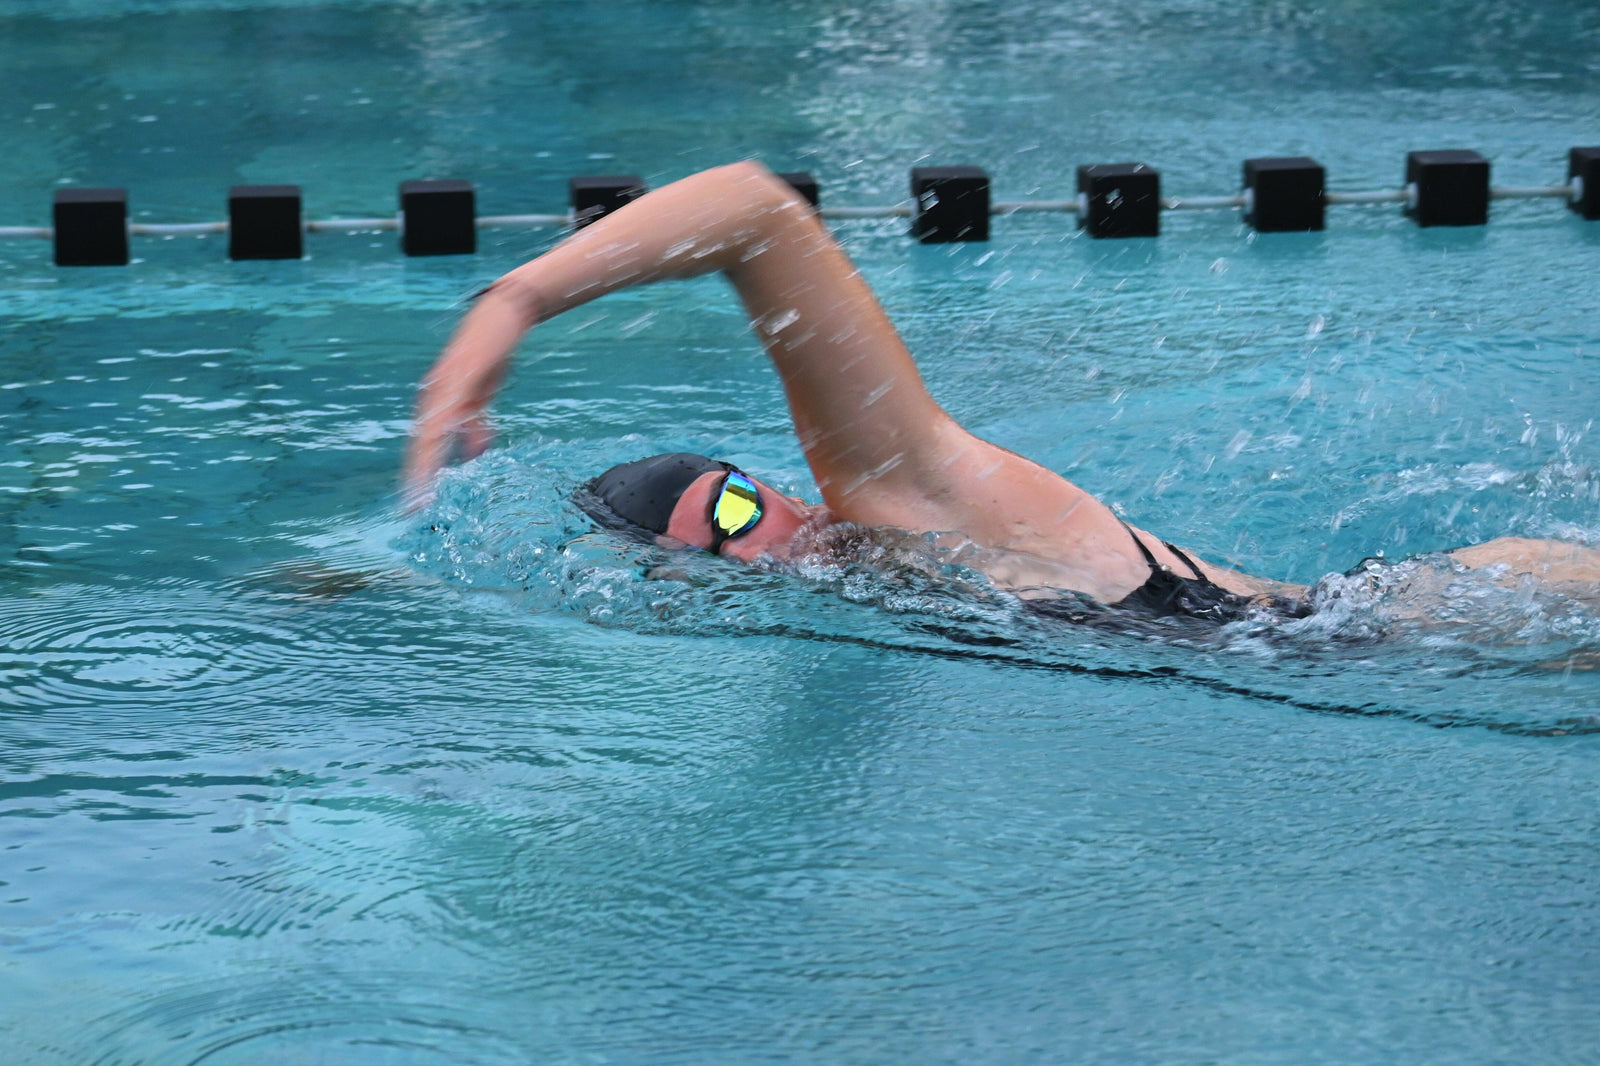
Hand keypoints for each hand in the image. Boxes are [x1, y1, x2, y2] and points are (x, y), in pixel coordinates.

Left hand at [399, 281, 534, 509]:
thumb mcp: (484, 394)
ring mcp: (444, 386)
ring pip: (430, 432)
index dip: (420, 473)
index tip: (416, 501)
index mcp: (438, 401)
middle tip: (412, 508)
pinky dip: (443, 435)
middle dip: (417, 477)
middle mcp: (434, 395)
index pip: (425, 444)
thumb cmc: (492, 354)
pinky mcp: (459, 377)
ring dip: (424, 464)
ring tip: (421, 492)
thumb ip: (476, 423)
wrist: (503, 315)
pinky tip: (439, 451)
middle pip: (421, 444)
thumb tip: (474, 453)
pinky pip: (449, 411)